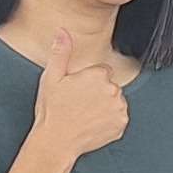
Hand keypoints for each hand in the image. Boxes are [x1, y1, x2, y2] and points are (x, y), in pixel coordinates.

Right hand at [32, 29, 128, 162]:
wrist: (56, 142)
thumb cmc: (52, 110)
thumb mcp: (51, 78)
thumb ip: (61, 52)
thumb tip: (62, 31)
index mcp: (98, 76)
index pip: (101, 72)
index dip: (88, 81)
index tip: (77, 91)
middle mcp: (113, 90)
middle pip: (110, 85)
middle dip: (98, 92)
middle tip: (79, 104)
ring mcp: (119, 109)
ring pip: (115, 101)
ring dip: (104, 106)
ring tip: (84, 114)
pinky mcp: (121, 125)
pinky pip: (118, 118)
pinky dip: (109, 121)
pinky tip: (92, 124)